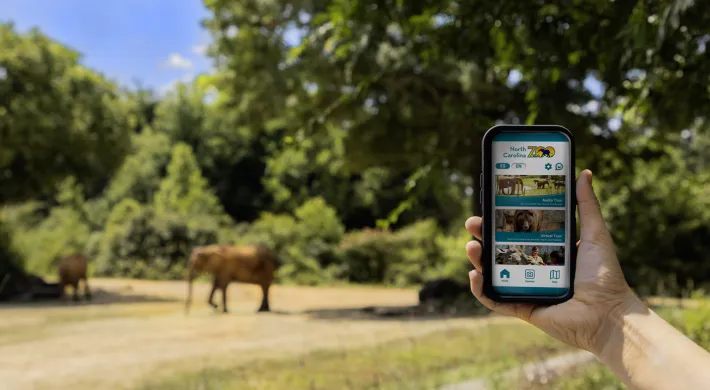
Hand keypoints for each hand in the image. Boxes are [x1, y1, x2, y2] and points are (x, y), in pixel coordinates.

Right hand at [465, 169, 640, 354]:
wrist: (608, 315)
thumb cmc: (605, 275)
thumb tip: (583, 173)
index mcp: (549, 249)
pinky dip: (481, 290)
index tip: (489, 205)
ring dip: (477, 259)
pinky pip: (495, 300)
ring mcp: (526, 288)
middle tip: (473, 224)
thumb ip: (587, 205)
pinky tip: (475, 275)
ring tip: (471, 247)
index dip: (500, 219)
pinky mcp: (522, 308)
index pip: (518, 230)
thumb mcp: (595, 234)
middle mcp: (534, 268)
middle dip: (483, 235)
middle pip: (500, 249)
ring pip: (493, 272)